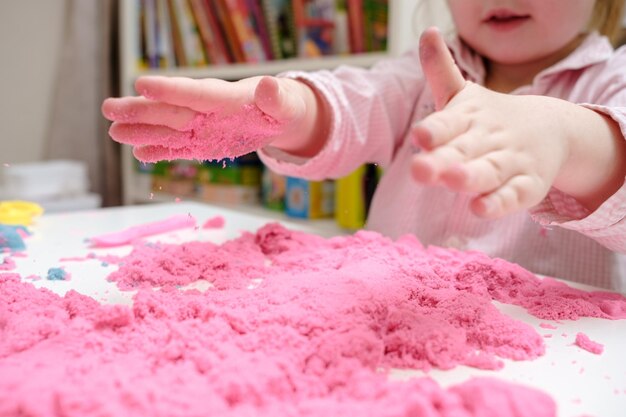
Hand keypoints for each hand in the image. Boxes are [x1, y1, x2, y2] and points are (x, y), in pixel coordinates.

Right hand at [102, 75, 319, 161]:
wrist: (276, 118)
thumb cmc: (282, 106)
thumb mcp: (284, 104)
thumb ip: (274, 98)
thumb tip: (269, 85)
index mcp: (224, 98)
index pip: (194, 92)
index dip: (170, 90)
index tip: (142, 84)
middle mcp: (205, 111)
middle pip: (170, 110)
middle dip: (140, 110)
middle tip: (108, 108)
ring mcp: (200, 128)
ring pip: (167, 130)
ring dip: (141, 131)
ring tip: (114, 132)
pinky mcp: (201, 144)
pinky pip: (178, 149)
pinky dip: (160, 152)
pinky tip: (139, 154)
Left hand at [410, 28, 571, 218]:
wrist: (550, 129)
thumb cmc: (489, 117)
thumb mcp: (464, 97)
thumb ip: (441, 71)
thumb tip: (427, 33)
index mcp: (469, 117)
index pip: (449, 122)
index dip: (435, 130)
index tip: (419, 135)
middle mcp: (489, 139)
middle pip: (464, 150)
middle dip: (442, 160)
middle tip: (420, 170)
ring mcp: (510, 162)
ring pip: (489, 171)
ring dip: (471, 177)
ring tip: (452, 181)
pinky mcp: (527, 185)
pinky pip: (514, 196)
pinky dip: (499, 203)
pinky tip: (480, 210)